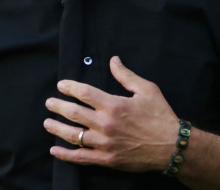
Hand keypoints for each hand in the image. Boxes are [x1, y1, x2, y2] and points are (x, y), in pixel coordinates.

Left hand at [44, 56, 178, 171]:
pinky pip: (81, 157)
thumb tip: (113, 60)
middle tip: (49, 103)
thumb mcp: (147, 90)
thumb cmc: (160, 116)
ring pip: (73, 135)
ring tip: (47, 123)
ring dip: (57, 128)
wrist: (172, 146)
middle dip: (57, 106)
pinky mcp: (107, 159)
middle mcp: (105, 124)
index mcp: (114, 105)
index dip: (69, 87)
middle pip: (73, 113)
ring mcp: (104, 143)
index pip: (83, 93)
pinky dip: (65, 154)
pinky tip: (55, 150)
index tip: (61, 85)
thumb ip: (126, 75)